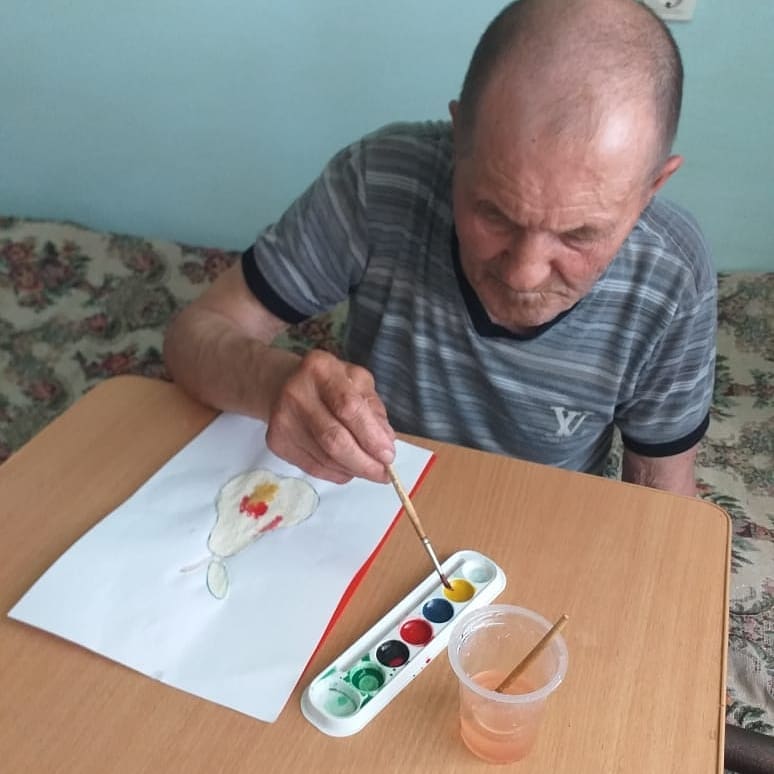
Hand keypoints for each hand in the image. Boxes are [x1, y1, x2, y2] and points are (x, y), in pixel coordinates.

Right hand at [265, 350, 395, 483]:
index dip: (371, 436)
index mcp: (321, 368)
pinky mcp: (276, 442)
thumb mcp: (358, 383)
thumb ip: (374, 411)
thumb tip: (385, 444)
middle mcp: (296, 392)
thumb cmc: (330, 384)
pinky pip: (313, 467)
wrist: (283, 386)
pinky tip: (347, 468)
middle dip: (364, 462)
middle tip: (383, 473)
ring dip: (352, 469)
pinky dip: (336, 473)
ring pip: (324, 458)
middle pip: (334, 439)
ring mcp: (282, 419)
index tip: (389, 456)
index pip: (349, 407)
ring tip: (368, 469)